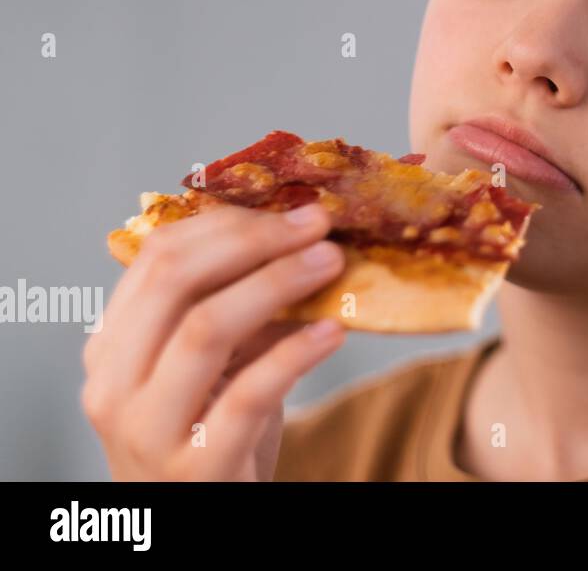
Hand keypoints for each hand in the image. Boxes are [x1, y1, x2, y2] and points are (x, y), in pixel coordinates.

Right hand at [82, 203, 346, 479]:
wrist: (203, 518)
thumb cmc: (210, 433)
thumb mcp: (215, 364)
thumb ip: (238, 305)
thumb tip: (301, 235)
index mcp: (113, 345)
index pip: (156, 257)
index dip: (227, 223)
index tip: (288, 209)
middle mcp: (115, 384)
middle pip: (175, 281)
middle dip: (254, 241)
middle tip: (315, 225)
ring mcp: (149, 429)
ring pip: (206, 329)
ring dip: (278, 283)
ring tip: (330, 262)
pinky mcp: (197, 468)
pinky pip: (249, 393)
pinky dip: (296, 353)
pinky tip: (334, 331)